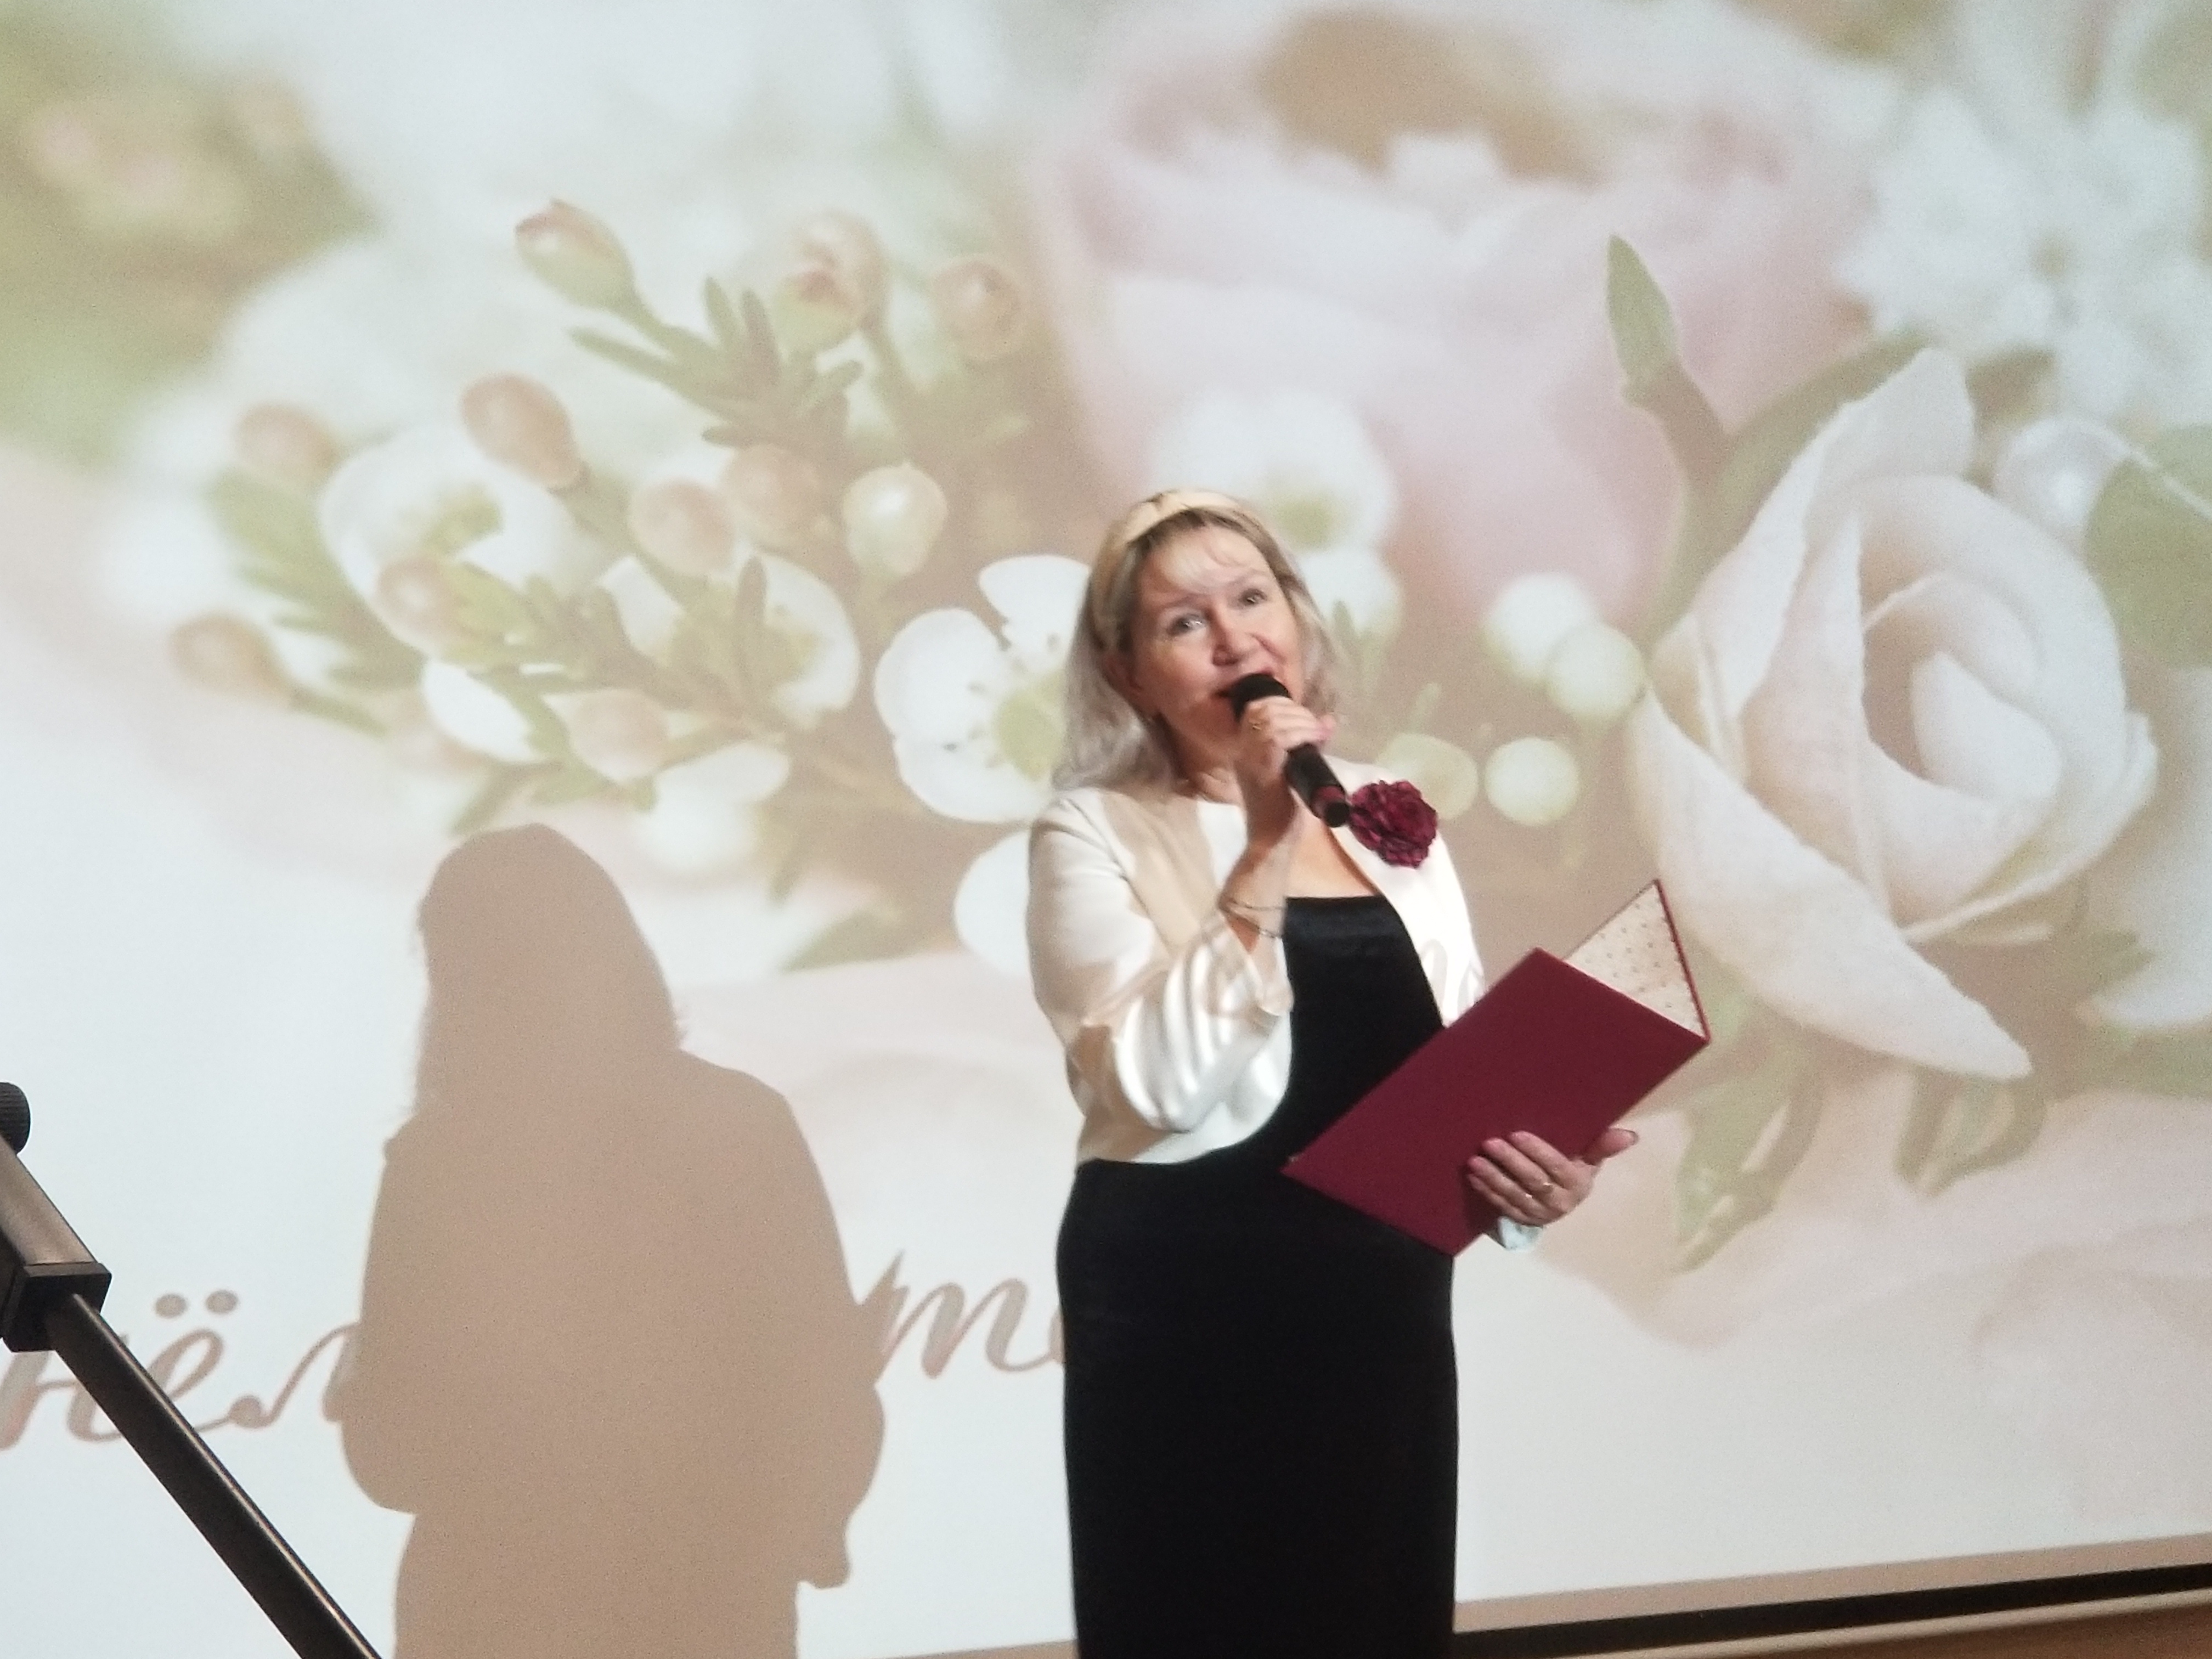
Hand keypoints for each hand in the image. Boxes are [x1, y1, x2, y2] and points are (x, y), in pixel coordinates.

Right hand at [1232, 693, 1334, 846]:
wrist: (1270, 844)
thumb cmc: (1281, 812)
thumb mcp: (1294, 771)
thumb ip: (1305, 746)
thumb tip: (1327, 721)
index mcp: (1245, 750)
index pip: (1254, 709)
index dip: (1280, 702)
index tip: (1303, 714)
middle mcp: (1242, 752)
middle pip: (1262, 710)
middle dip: (1293, 709)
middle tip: (1313, 725)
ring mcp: (1249, 762)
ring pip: (1271, 722)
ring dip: (1299, 720)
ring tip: (1316, 732)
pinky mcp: (1262, 774)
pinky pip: (1277, 740)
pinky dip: (1300, 734)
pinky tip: (1315, 739)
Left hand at [1464, 1126, 1638, 1227]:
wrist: (1562, 1199)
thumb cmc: (1575, 1169)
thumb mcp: (1589, 1158)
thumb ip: (1603, 1146)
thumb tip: (1630, 1135)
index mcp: (1578, 1184)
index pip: (1556, 1167)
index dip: (1537, 1152)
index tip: (1516, 1134)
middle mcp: (1560, 1203)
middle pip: (1532, 1181)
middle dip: (1510, 1162)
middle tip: (1489, 1142)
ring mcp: (1539, 1214)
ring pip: (1514, 1195)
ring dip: (1493, 1178)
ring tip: (1475, 1160)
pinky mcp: (1522, 1220)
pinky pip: (1502, 1206)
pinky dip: (1486, 1191)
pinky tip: (1473, 1176)